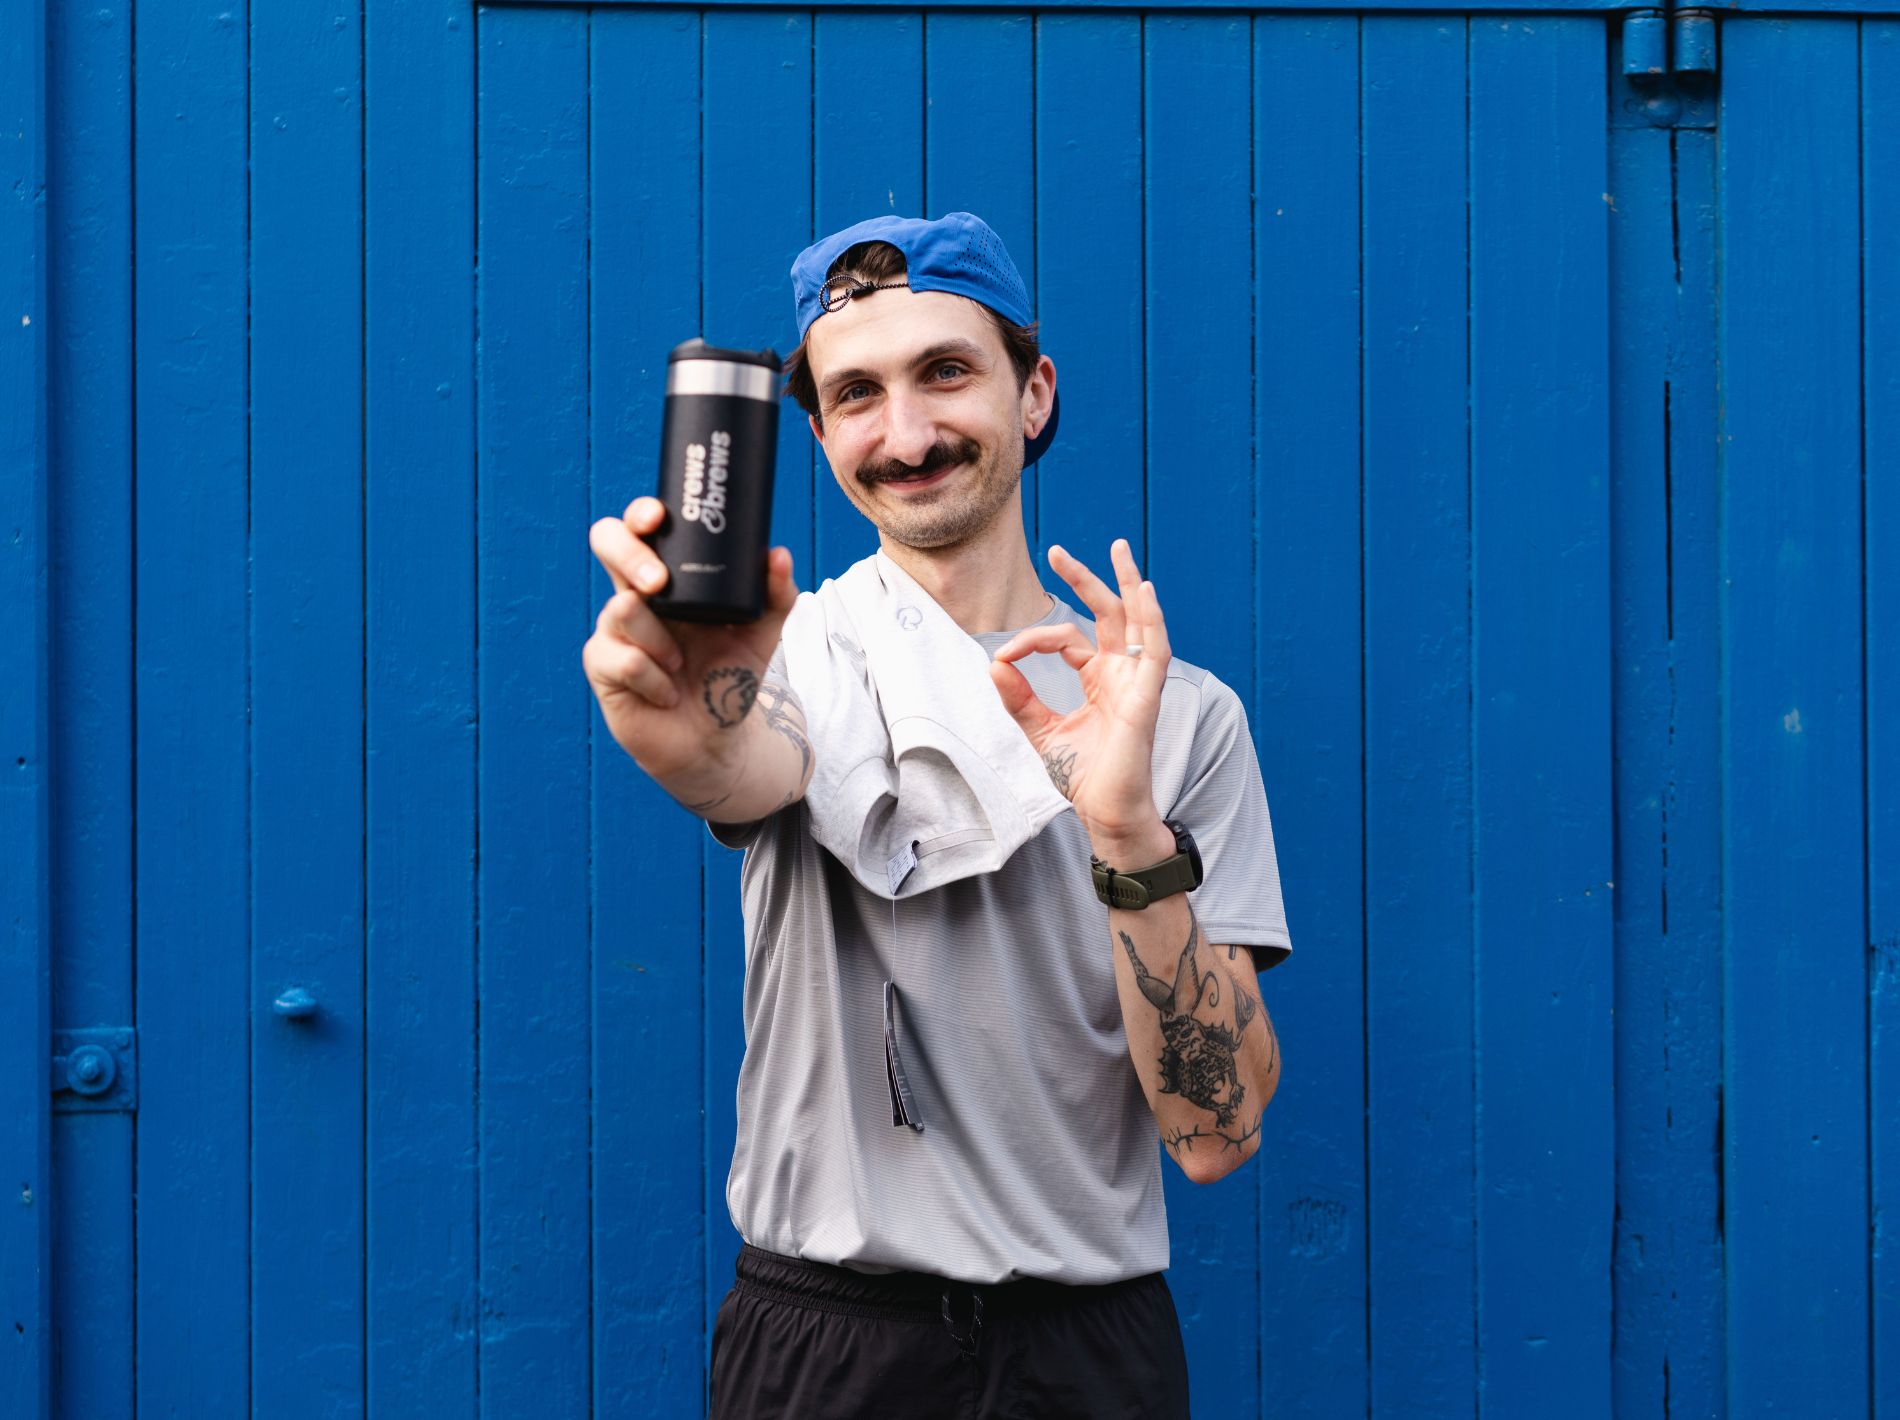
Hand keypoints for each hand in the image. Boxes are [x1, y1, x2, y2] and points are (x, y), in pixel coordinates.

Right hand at [582, 495, 797, 780]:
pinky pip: (625, 661)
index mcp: (669, 577)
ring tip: (680, 666)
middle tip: (658, 585)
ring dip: (661, 643)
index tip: (657, 517)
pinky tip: (666, 694)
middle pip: (607, 542)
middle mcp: (635, 592)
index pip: (642, 528)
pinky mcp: (602, 665)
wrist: (712, 737)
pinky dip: (655, 681)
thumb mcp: (761, 635)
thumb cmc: (728, 676)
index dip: (640, 514)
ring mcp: (613, 627)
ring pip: (622, 610)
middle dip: (629, 555)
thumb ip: (776, 596)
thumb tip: (778, 554)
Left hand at [988, 539, 1174, 857]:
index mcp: (1100, 679)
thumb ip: (1019, 698)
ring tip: (1120, 551)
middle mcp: (1122, 674)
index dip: (1033, 640)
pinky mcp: (1147, 698)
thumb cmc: (1084, 776)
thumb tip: (994, 663)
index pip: (1068, 638)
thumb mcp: (1041, 731)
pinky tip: (1144, 592)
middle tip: (1057, 551)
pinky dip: (1152, 621)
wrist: (1104, 812)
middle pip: (1110, 614)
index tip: (1005, 656)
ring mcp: (1138, 683)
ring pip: (1139, 622)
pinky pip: (1156, 651)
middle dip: (1087, 579)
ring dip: (1129, 585)